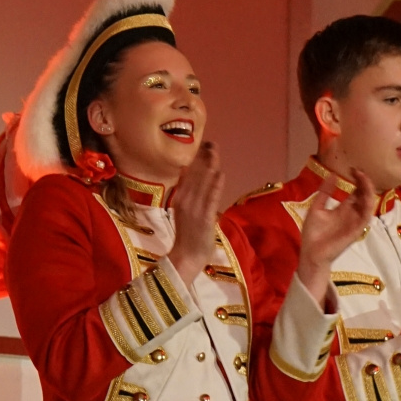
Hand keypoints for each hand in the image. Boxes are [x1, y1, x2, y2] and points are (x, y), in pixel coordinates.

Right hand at [168, 142, 224, 287]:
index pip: (187, 174)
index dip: (195, 158)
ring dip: (210, 166)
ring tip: (216, 152)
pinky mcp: (204, 218)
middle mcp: (185, 201)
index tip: (202, 146)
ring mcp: (194, 209)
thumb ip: (186, 192)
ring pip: (203, 183)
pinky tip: (220, 174)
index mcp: (179, 198)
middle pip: (195, 174)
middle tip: (212, 143)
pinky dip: (216, 186)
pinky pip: (211, 199)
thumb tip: (188, 172)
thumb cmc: (187, 235)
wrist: (186, 257)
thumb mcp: (183, 210)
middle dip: (204, 157)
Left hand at [297, 171, 376, 303]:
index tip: (354, 168)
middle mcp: (352, 214)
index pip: (357, 191)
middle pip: (365, 196)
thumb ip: (325, 193)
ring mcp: (354, 223)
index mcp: (344, 209)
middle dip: (365, 183)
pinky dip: (367, 207)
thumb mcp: (316, 208)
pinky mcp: (355, 232)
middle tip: (359, 171)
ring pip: (368, 205)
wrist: (310, 253)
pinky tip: (365, 196)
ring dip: (369, 192)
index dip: (358, 180)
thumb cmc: (313, 234)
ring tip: (364, 179)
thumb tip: (332, 174)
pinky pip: (365, 218)